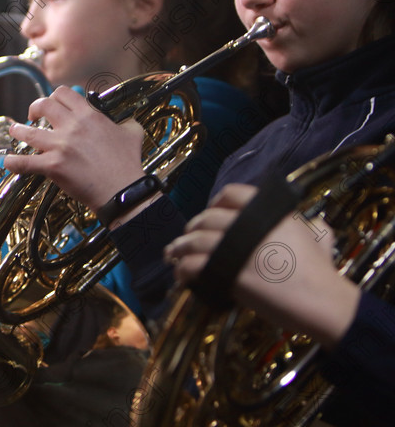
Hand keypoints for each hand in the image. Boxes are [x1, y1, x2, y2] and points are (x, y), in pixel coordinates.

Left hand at [3, 86, 147, 214]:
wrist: (122, 189)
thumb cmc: (127, 164)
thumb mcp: (132, 134)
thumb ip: (125, 124)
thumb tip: (126, 122)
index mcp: (89, 116)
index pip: (64, 93)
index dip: (55, 97)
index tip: (53, 104)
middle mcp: (72, 126)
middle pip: (44, 105)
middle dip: (35, 108)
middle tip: (33, 116)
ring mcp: (60, 146)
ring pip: (28, 132)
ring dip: (18, 130)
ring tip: (14, 131)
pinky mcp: (53, 166)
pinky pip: (25, 162)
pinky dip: (13, 161)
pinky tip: (8, 161)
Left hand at [165, 183, 360, 348]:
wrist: (321, 300)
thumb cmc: (321, 271)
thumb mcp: (319, 236)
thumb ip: (309, 224)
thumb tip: (316, 224)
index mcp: (267, 212)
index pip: (231, 194)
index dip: (214, 203)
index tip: (208, 213)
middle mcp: (248, 224)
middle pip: (207, 219)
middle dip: (191, 228)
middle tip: (184, 239)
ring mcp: (236, 247)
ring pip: (194, 241)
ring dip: (179, 248)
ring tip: (172, 255)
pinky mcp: (228, 272)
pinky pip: (194, 265)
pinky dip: (183, 269)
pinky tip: (181, 276)